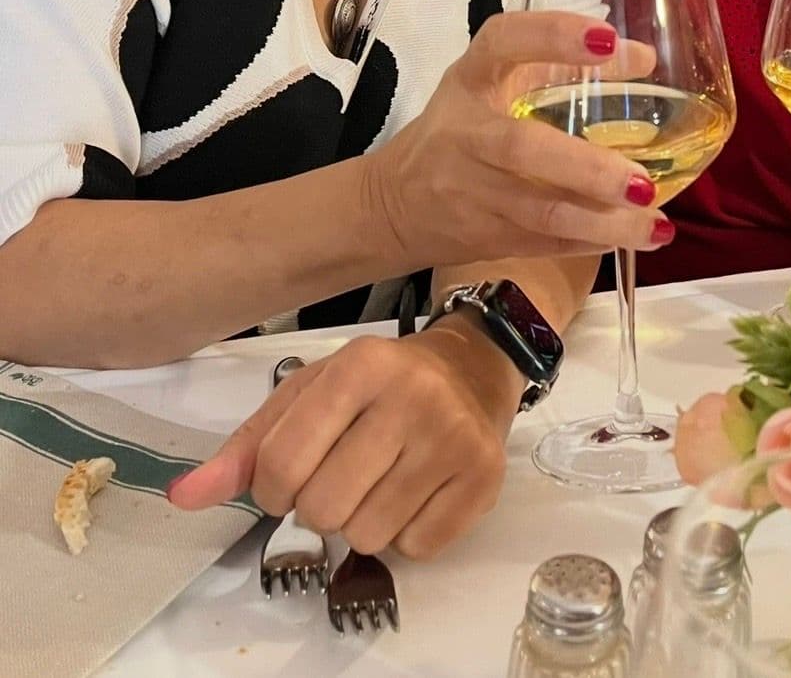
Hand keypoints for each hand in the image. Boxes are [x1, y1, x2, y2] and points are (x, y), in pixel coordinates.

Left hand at [168, 326, 517, 558]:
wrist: (471, 370)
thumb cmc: (378, 385)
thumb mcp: (308, 394)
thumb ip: (246, 447)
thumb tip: (182, 496)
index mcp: (359, 366)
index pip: (280, 463)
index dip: (272, 488)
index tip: (290, 476)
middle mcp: (412, 396)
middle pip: (323, 508)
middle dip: (319, 507)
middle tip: (341, 477)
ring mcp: (453, 437)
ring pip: (368, 536)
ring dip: (361, 523)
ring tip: (379, 482)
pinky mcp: (484, 478)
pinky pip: (416, 549)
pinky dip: (406, 535)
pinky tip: (414, 493)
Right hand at [369, 12, 673, 270]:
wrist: (391, 207)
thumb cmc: (457, 130)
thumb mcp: (490, 83)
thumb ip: (559, 65)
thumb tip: (644, 59)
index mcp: (470, 79)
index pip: (503, 43)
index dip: (553, 37)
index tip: (608, 40)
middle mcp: (466, 133)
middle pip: (521, 148)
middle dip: (586, 168)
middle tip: (642, 181)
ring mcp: (472, 193)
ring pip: (540, 213)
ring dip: (602, 222)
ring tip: (655, 224)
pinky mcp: (485, 238)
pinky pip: (545, 243)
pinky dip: (592, 242)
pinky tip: (636, 236)